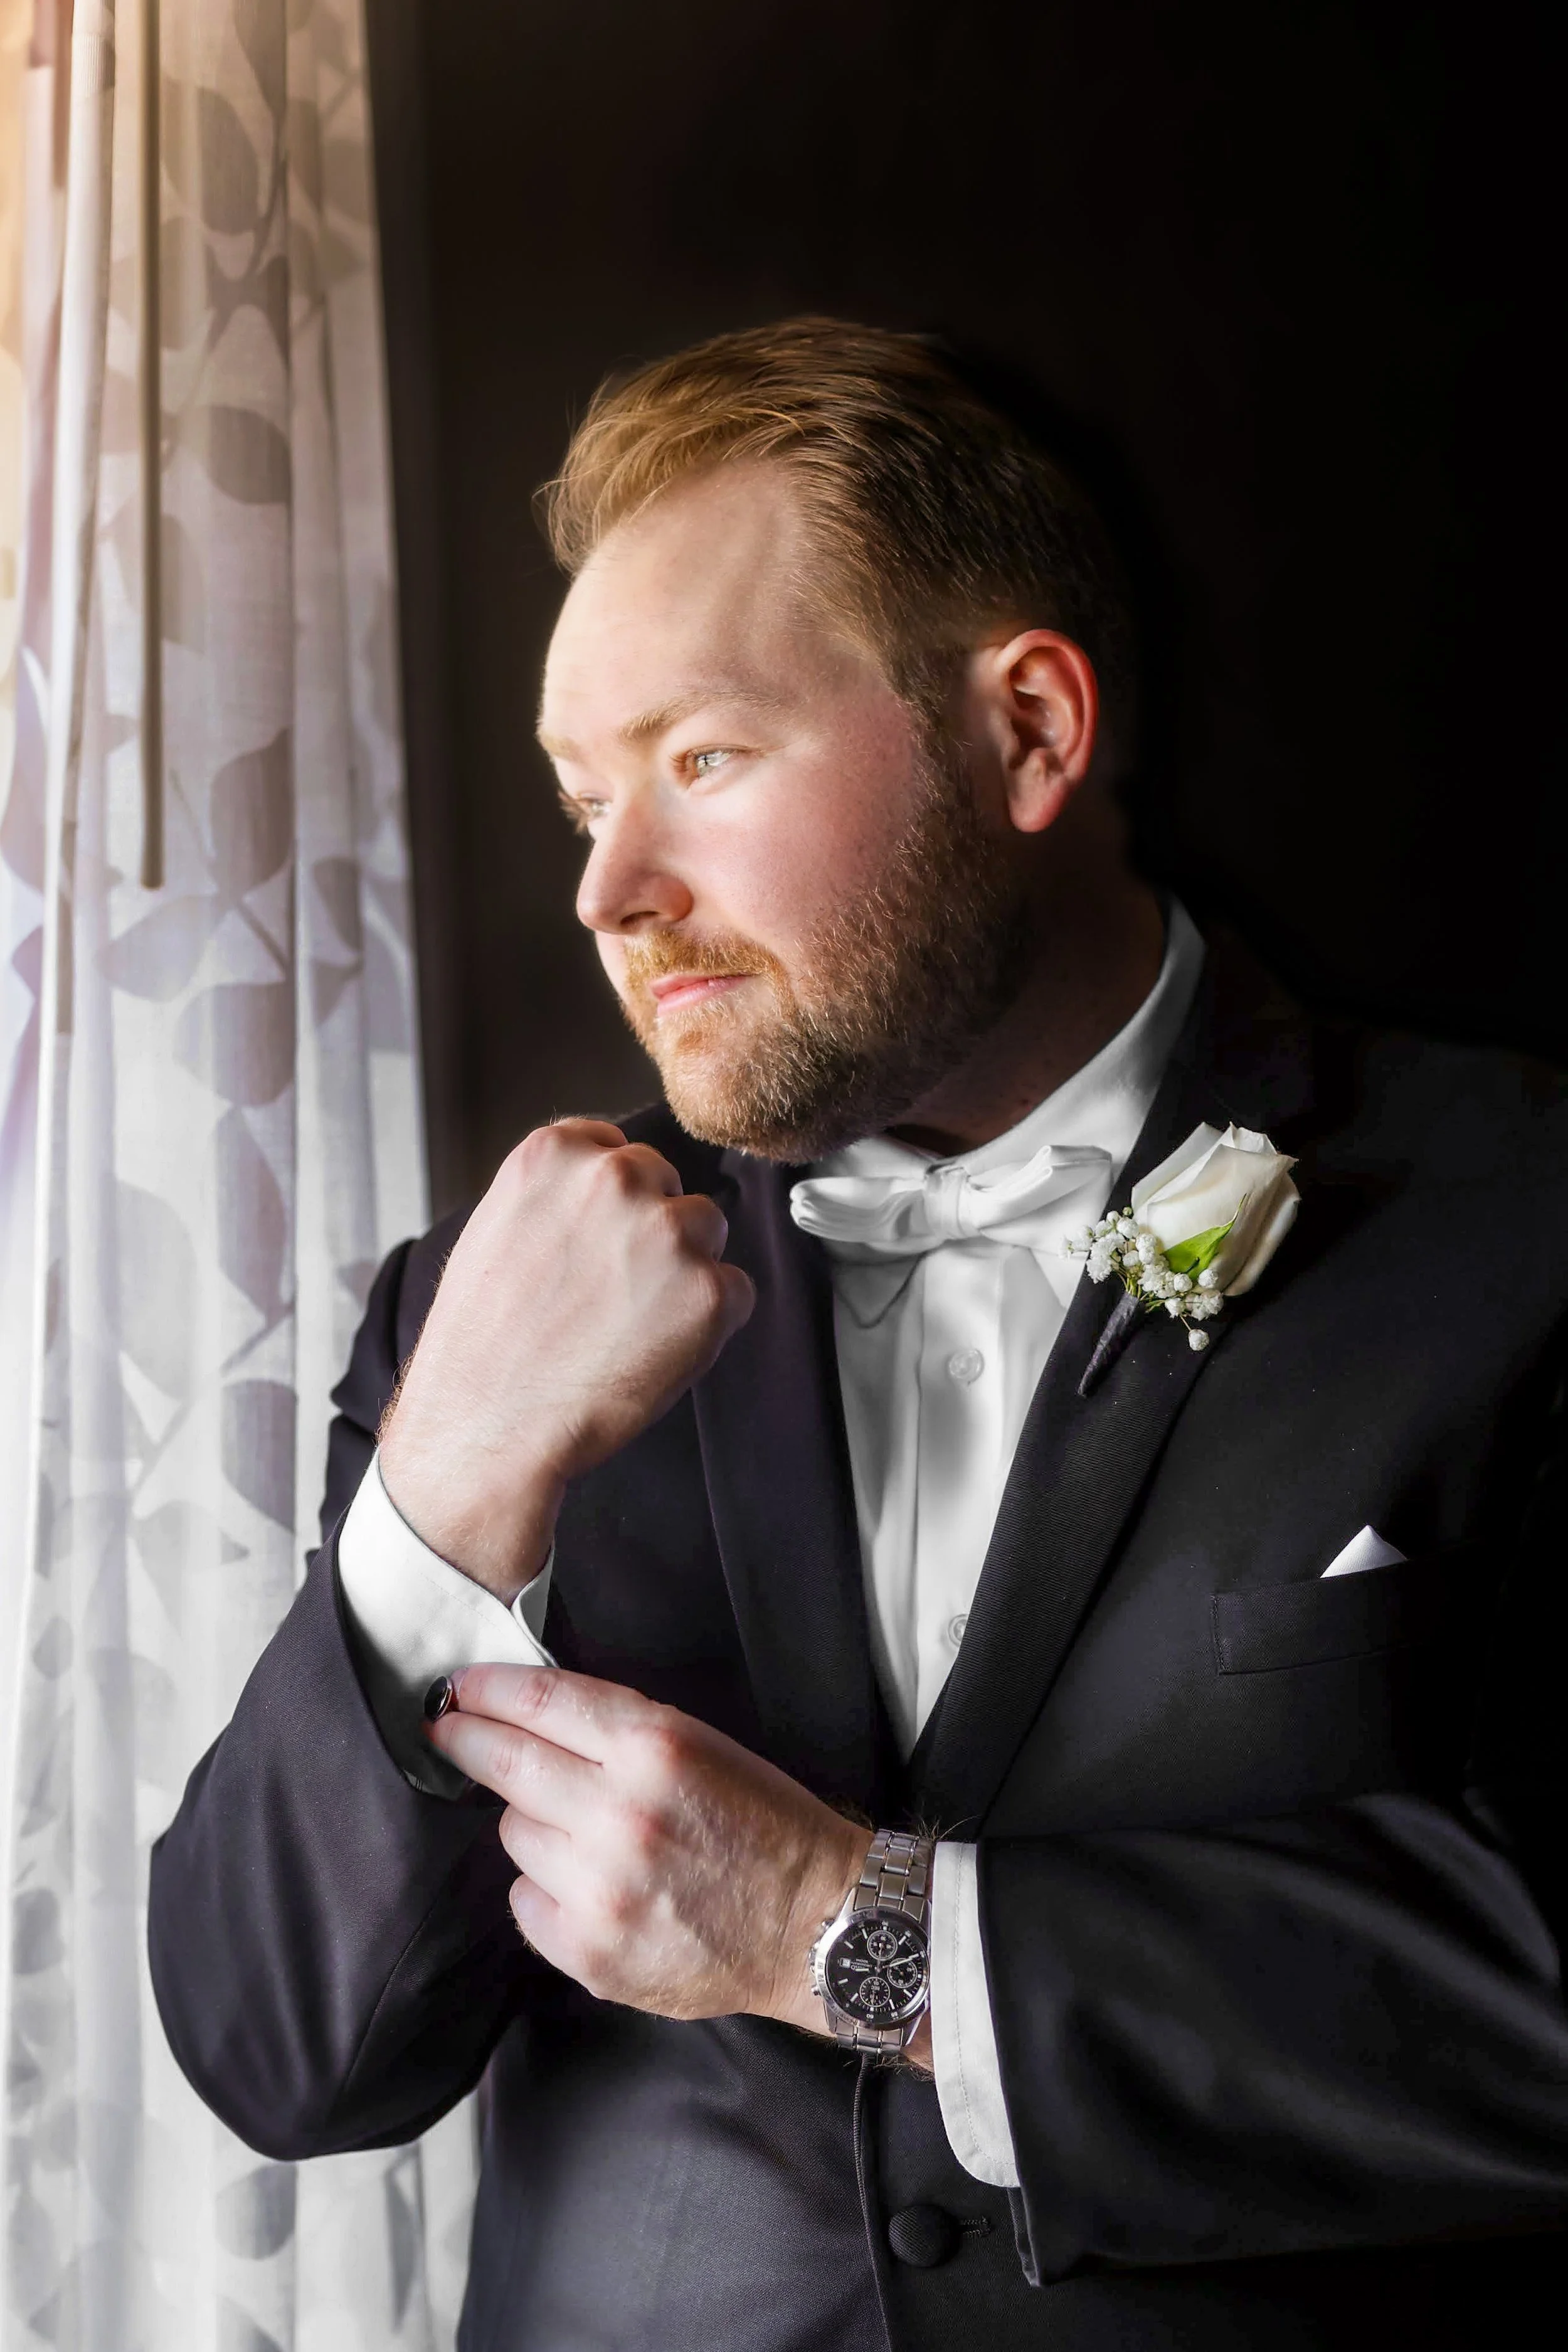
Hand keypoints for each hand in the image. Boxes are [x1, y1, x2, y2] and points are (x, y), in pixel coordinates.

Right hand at [379, 1120, 754, 1597]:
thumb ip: (556, 1195)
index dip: (611, 1201)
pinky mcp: (710, 1289)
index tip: (594, 1241)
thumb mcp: (496, 1232)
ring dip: (683, 1270)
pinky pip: (733, 1292)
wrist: (489, 1428)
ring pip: (706, 1229)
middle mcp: (615, 1177)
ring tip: (628, 1324)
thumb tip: (604, 1189)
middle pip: (666, 1182)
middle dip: (649, 1229)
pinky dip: (708, 1325)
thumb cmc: (484, 1346)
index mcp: (554, 1154)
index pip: (615, 1146)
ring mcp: (667, 1231)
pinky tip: (654, 1352)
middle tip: (608, 1293)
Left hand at [425, 1664, 891, 2043]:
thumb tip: (526, 1714)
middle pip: (506, 1762)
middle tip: (447, 1729)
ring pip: (514, 1834)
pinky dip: (543, 1888)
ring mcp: (599, 1889)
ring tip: (581, 1832)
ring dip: (532, 1823)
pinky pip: (525, 1901)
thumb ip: (615, 1729)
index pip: (541, 1702)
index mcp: (654, 1748)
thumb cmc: (764, 1825)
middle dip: (467, 1738)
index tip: (461, 1688)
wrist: (815, 1925)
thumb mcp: (702, 1744)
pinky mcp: (589, 1950)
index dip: (488, 1690)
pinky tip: (589, 1885)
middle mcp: (619, 1815)